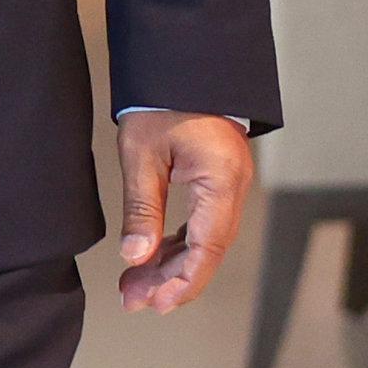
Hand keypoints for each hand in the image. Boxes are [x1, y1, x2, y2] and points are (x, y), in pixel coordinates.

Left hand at [116, 110, 253, 312]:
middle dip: (171, 280)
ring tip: (134, 285)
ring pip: (205, 240)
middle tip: (133, 300)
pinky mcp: (218, 182)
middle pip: (208, 251)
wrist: (182, 65)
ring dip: (172, 264)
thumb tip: (135, 256)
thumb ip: (141, 208)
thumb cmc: (161, 101)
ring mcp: (229, 186)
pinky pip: (202, 224)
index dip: (182, 280)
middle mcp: (234, 189)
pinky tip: (151, 257)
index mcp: (221, 183)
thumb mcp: (141, 154)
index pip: (207, 248)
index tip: (155, 302)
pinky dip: (177, 243)